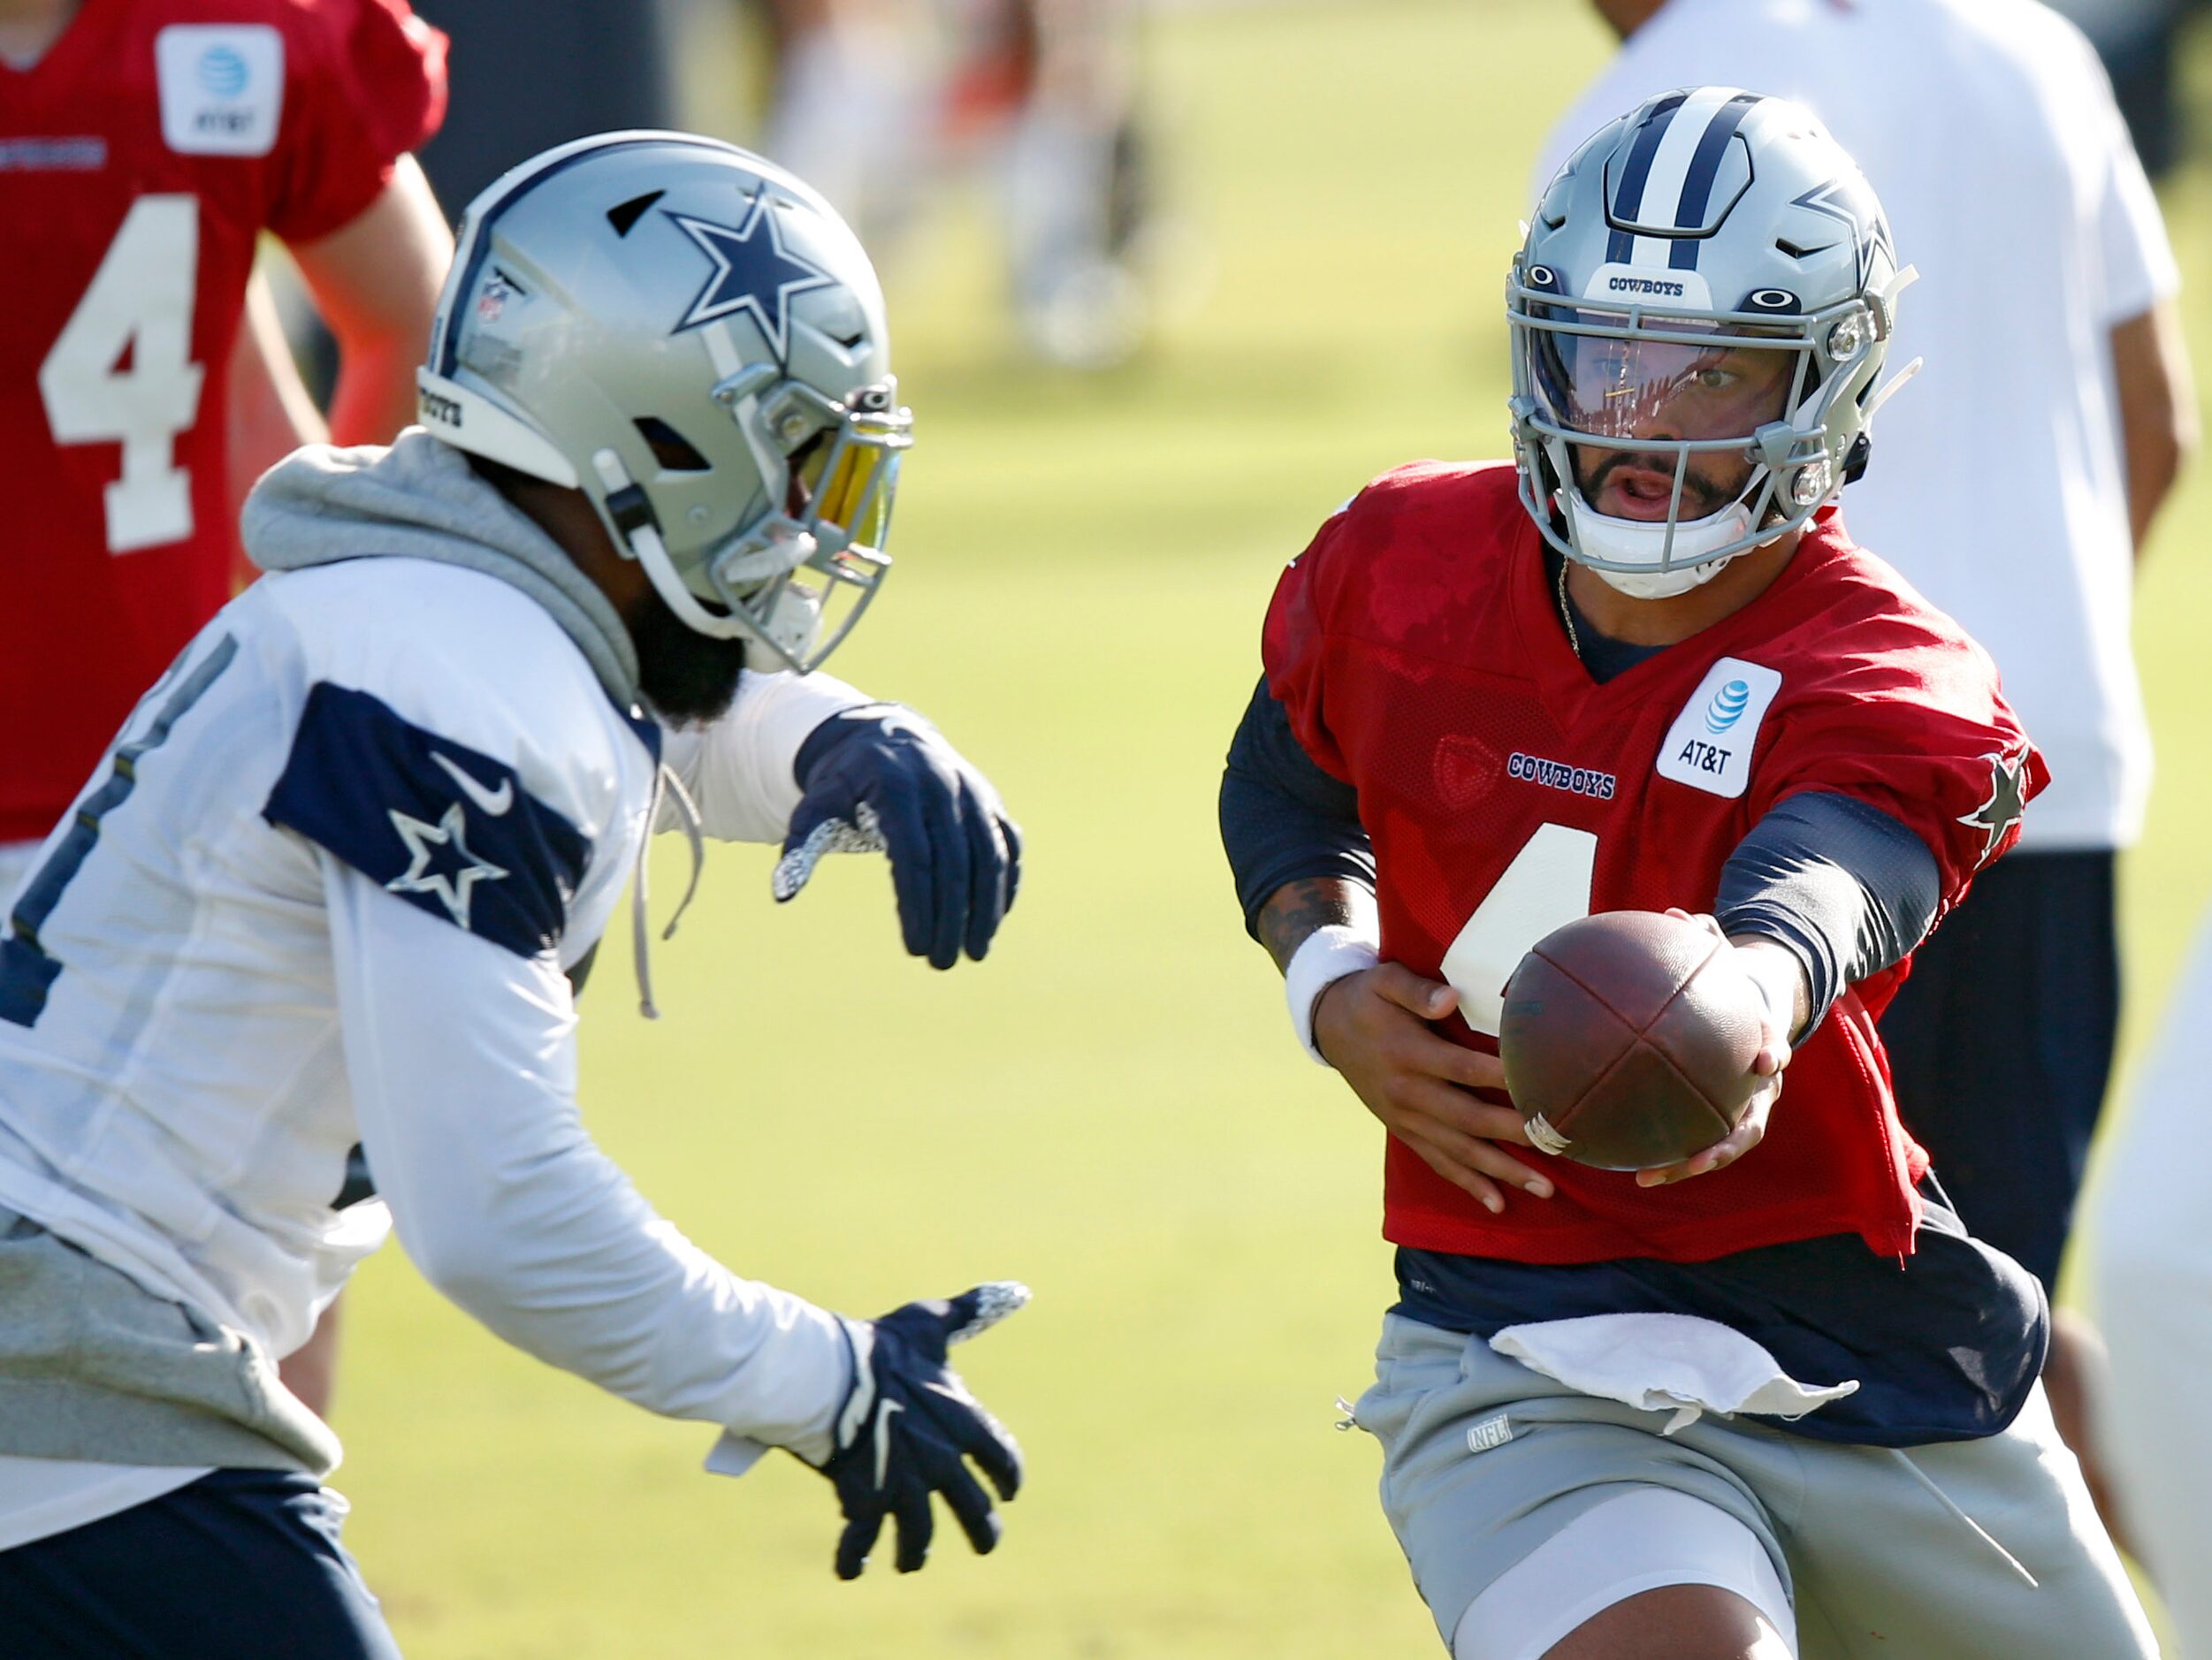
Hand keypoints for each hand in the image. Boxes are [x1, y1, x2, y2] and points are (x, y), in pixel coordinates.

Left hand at [774, 707, 1022, 968]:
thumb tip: (783, 895)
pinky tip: (995, 919)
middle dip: (953, 918)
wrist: (887, 736)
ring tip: (975, 952)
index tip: (916, 948)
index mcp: (898, 789)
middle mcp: (943, 787)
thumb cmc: (846, 782)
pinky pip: (1008, 844)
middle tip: (943, 963)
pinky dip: (1006, 882)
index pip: (915, 857)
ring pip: (990, 856)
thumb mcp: (815, 805)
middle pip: (955, 863)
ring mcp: (973, 793)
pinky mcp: (991, 801)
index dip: (918, 906)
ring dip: (986, 909)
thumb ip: (800, 846)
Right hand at [813, 1282, 1027, 1579]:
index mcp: (965, 1422)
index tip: (1008, 1492)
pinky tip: (852, 1571)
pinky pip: (860, 1538)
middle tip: (986, 1544)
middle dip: (982, 1531)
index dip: (1008, 1477)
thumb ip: (972, 1310)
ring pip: (920, 1534)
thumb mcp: (932, 1324)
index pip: (1002, 1459)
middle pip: (973, 1510)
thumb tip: (1018, 1289)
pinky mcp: (865, 1498)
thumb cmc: (883, 1345)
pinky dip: (854, 1557)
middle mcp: (942, 1461)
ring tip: (910, 1561)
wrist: (832, 1374)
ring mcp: (905, 1485)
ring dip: (914, 1551)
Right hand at [1313, 963, 1552, 1214]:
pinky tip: (1497, 1203)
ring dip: (1502, 1171)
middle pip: (1469, 1118)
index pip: (1463, 1068)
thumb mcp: (1384, 981)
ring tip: (1544, 1189)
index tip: (1543, 1087)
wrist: (1327, 1025)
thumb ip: (1416, 990)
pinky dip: (1468, 1184)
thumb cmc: (1367, 997)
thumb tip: (1450, 998)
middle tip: (1558, 1145)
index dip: (1502, 1078)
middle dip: (1515, 1134)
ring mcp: (1405, 1117)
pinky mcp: (1403, 1130)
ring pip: (1458, 1150)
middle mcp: (1408, 1091)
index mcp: (1408, 1052)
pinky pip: (1437, 1162)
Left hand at [1636, 912, 1795, 1187]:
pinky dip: (1666, 1155)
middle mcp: (1760, 1089)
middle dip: (1725, 1146)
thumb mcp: (1725, 960)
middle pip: (1752, 1124)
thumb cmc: (1731, 984)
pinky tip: (1626, 1163)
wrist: (1753, 1011)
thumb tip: (1676, 913)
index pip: (1776, 1052)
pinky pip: (1693, 1141)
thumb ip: (1705, 939)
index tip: (1766, 1063)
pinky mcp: (1719, 1120)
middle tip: (1698, 1160)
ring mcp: (1742, 1109)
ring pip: (1723, 1147)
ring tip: (1648, 1176)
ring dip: (1688, 1166)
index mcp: (1766, 1047)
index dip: (1773, 1055)